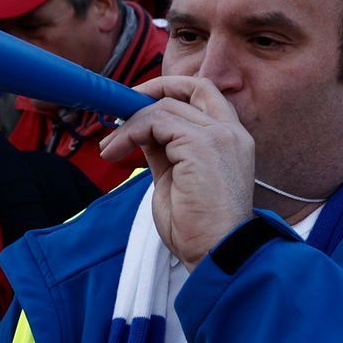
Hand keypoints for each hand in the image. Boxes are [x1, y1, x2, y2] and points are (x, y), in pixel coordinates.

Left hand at [98, 76, 254, 268]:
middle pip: (191, 88)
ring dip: (129, 123)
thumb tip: (143, 131)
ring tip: (110, 147)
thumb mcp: (177, 178)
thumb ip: (165, 150)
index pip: (206, 95)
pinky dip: (130, 132)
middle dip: (152, 89)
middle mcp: (232, 132)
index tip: (141, 102)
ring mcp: (219, 136)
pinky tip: (116, 151)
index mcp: (232, 140)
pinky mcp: (201, 145)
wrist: (215, 254)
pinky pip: (156, 122)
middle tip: (122, 106)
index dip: (172, 90)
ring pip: (165, 107)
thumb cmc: (198, 228)